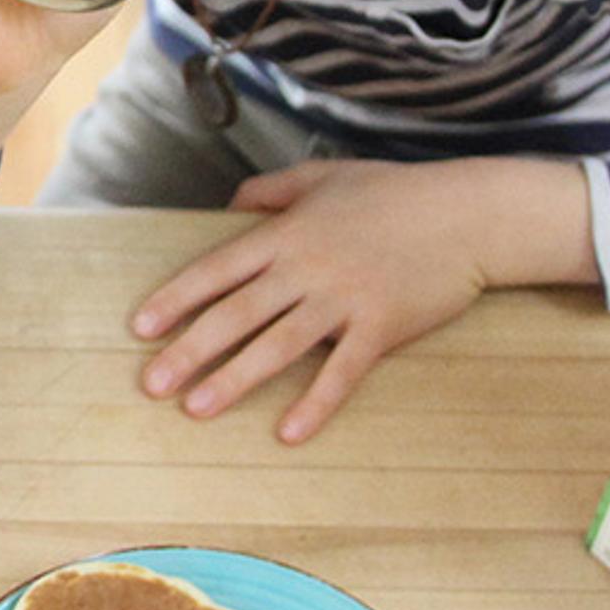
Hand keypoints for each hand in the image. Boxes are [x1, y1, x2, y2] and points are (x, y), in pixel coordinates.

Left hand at [129, 156, 581, 442]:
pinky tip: (287, 432)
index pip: (217, 268)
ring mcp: (343, 299)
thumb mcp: (324, 176)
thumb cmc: (394, 192)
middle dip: (190, 351)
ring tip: (197, 410)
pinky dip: (314, 404)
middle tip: (152, 385)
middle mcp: (306, 268)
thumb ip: (271, 190)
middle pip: (236, 314)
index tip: (141, 326)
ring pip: (278, 346)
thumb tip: (229, 205)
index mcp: (287, 232)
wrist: (468, 214)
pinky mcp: (381, 327)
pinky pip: (341, 373)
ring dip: (235, 380)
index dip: (176, 298)